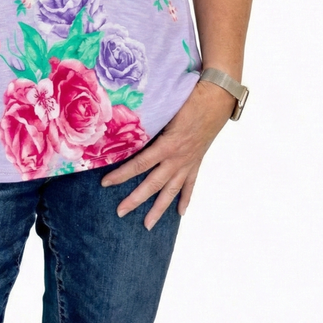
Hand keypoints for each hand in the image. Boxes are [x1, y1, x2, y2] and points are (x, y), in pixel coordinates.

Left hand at [100, 79, 235, 228]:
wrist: (217, 98)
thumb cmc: (190, 98)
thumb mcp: (166, 108)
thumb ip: (149, 120)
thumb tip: (126, 124)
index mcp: (167, 145)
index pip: (139, 164)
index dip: (121, 174)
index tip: (105, 183)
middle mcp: (177, 158)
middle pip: (153, 184)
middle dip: (135, 199)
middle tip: (120, 212)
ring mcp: (188, 162)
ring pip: (171, 191)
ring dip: (159, 208)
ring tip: (148, 225)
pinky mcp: (197, 161)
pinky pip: (190, 184)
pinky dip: (185, 198)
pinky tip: (180, 212)